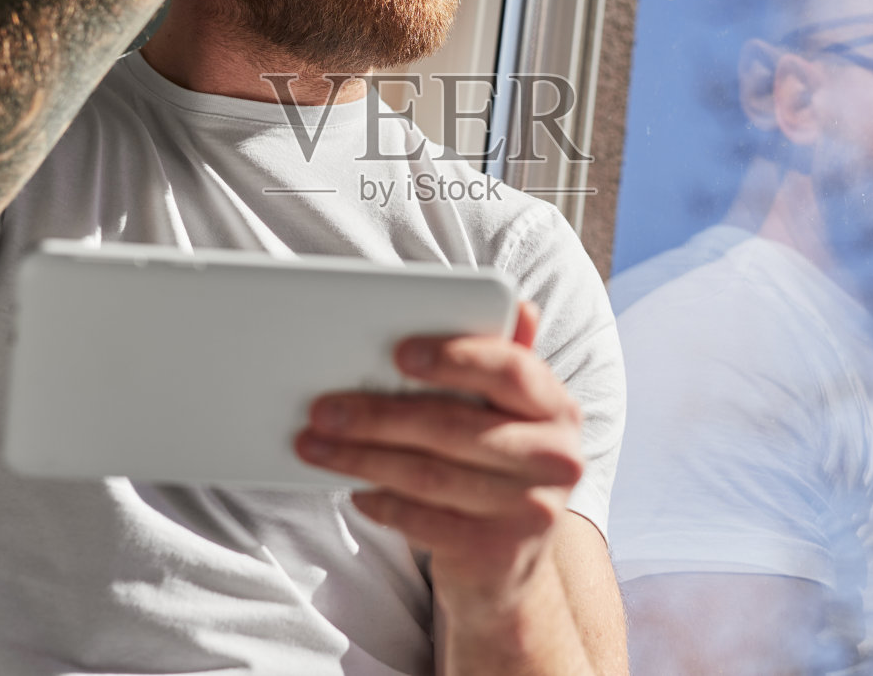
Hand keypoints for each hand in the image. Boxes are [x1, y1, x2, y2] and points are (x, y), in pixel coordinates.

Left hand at [295, 301, 584, 623]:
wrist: (511, 567)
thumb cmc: (495, 468)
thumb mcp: (507, 416)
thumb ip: (504, 363)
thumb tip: (521, 306)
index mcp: (557, 407)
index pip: (511, 369)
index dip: (454, 357)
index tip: (398, 353)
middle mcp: (556, 457)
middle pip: (453, 426)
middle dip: (378, 415)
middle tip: (322, 408)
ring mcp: (531, 510)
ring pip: (429, 475)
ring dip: (362, 459)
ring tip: (316, 446)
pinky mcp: (498, 553)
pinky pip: (424, 521)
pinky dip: (382, 503)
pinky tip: (354, 491)